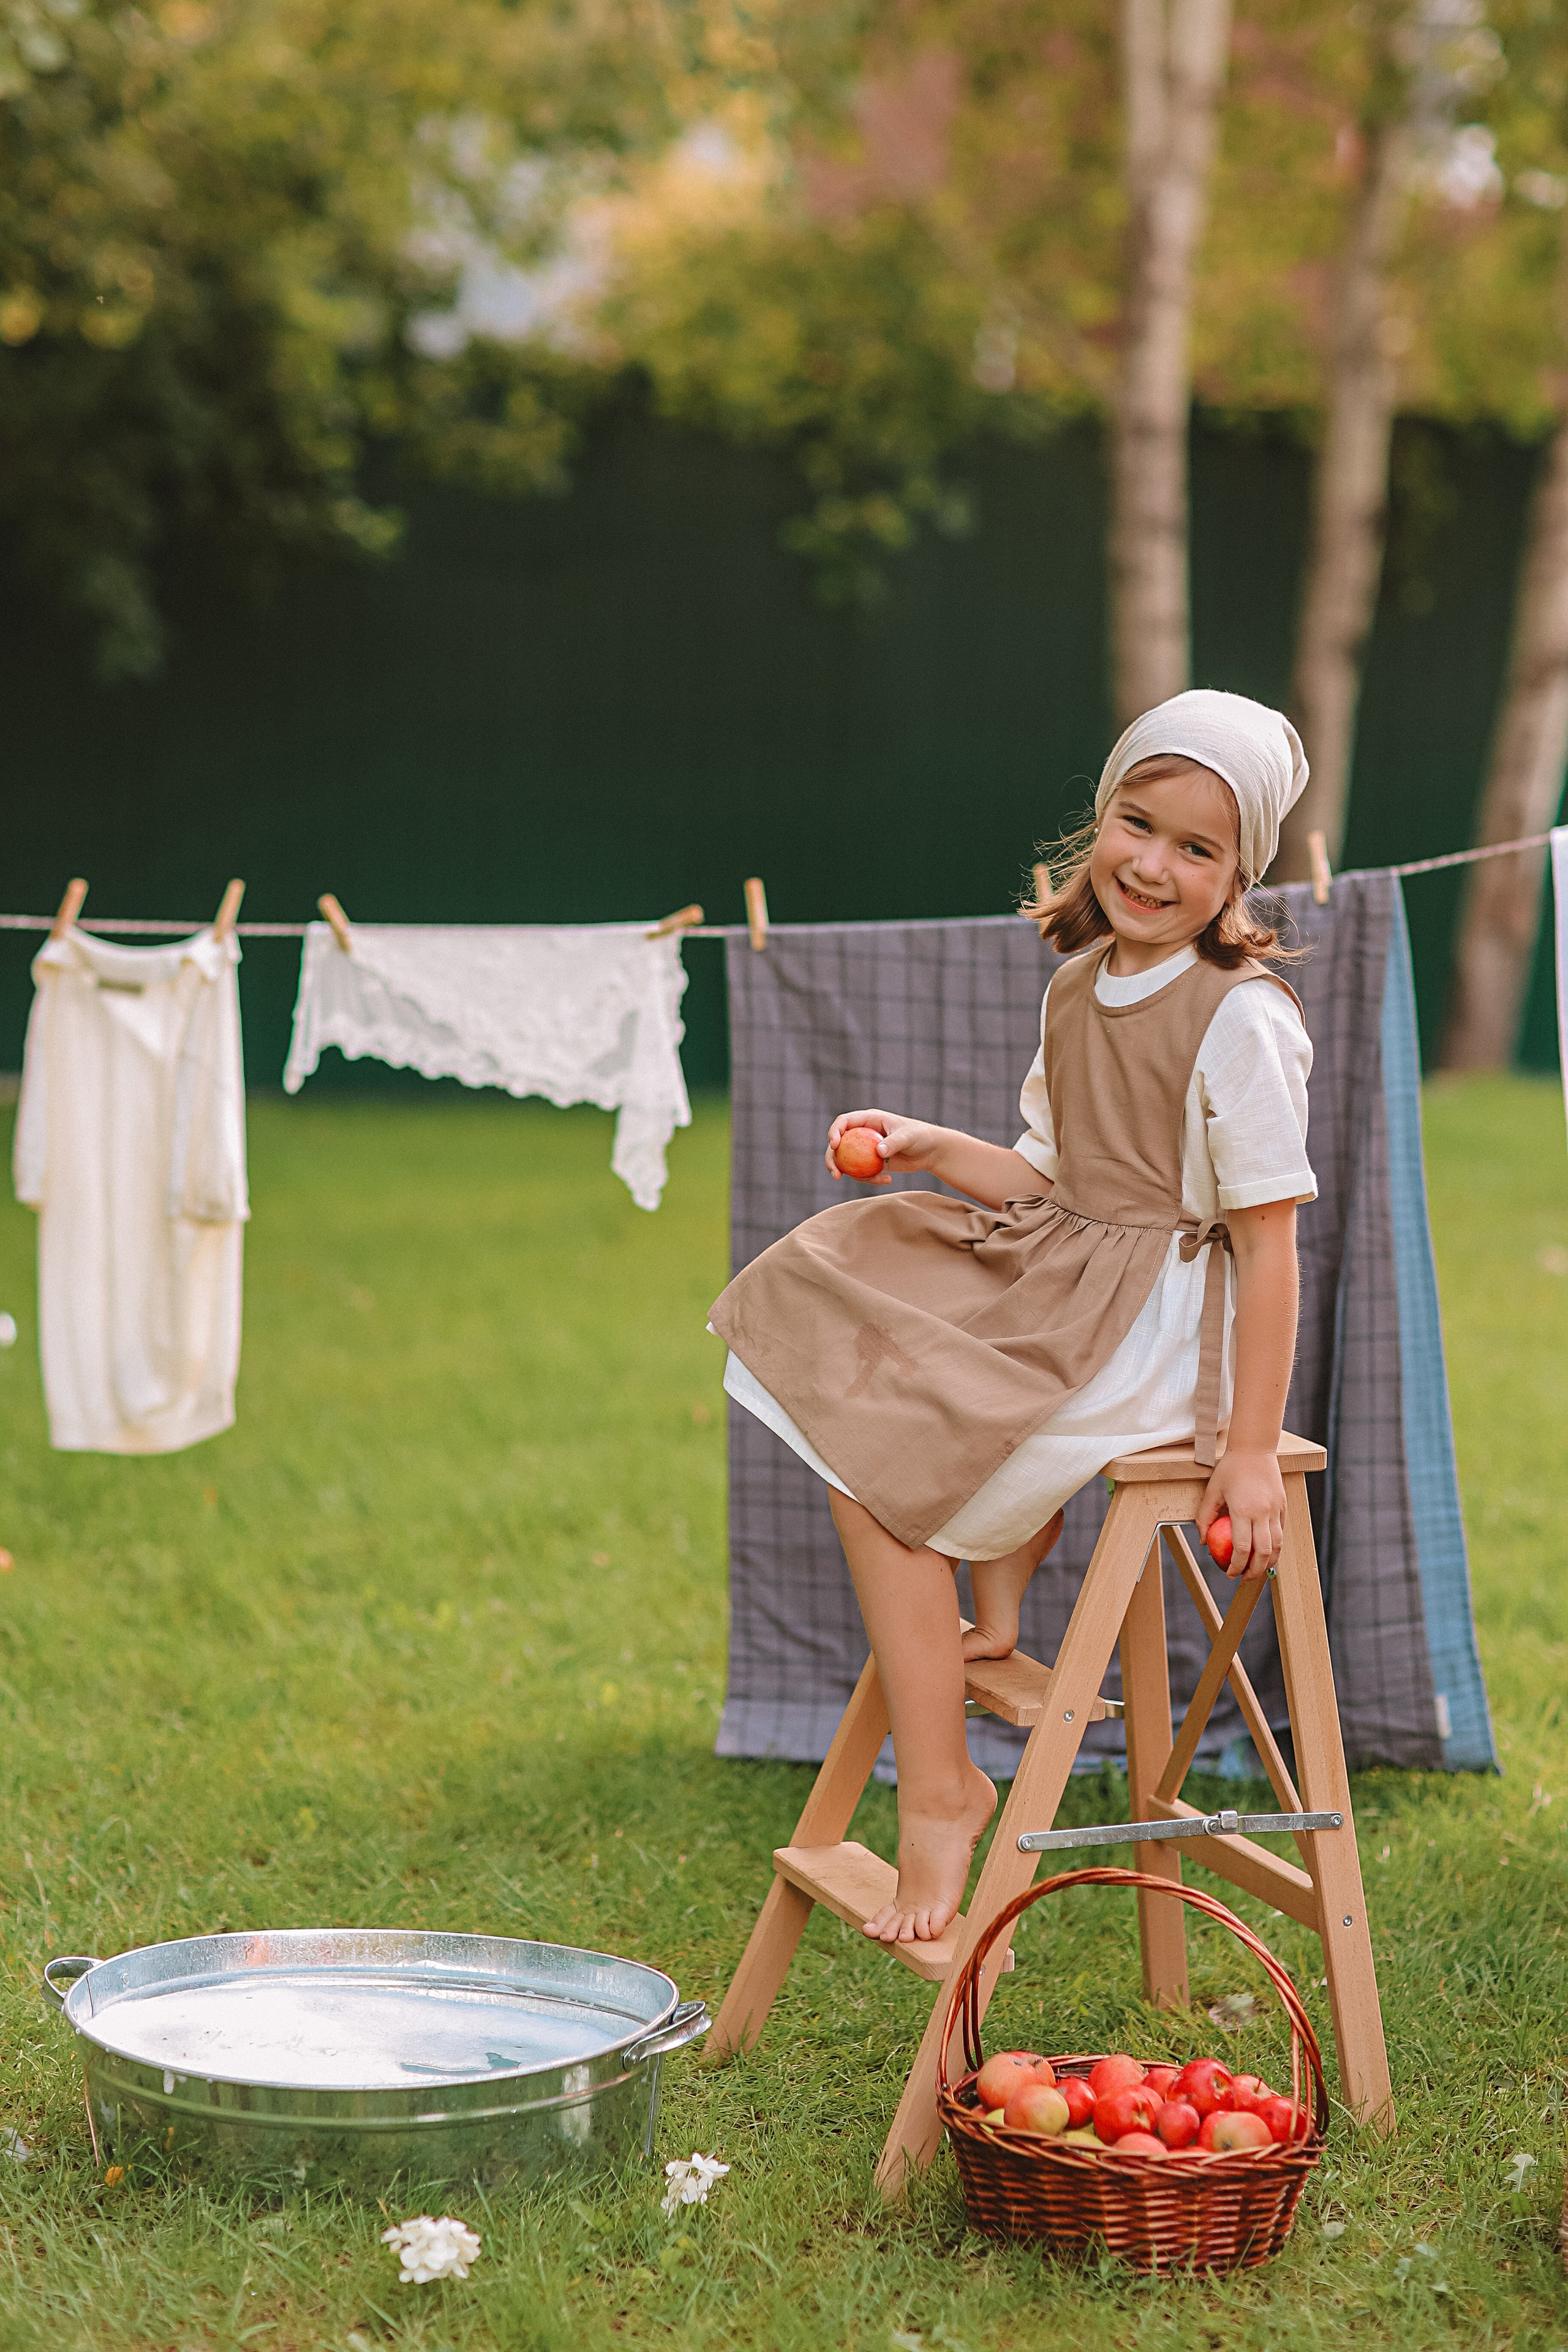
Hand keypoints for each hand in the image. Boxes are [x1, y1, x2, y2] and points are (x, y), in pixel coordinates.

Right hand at [825, 1108, 945, 1184]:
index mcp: (869, 1120)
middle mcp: (863, 1133)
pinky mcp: (872, 1163)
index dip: (835, 1132)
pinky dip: (869, 1179)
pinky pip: (862, 1172)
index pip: (844, 1122)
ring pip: (847, 1161)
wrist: (930, 1151)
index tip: (835, 1145)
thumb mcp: (908, 1137)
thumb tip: (878, 1152)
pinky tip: (887, 1180)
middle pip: (839, 1144)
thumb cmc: (920, 1136)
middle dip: (832, 1159)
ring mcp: (866, 1149)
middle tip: (835, 1174)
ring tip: (867, 1181)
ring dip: (848, 1174)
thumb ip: (893, 1142)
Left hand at [1197, 1448, 1284, 1580]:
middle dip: (1254, 1571)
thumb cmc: (1230, 1469)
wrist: (1255, 1448)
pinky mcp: (1283, 1506)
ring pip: (1277, 1545)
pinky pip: (1282, 1531)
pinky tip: (1267, 1551)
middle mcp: (1262, 1513)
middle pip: (1263, 1552)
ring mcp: (1276, 1510)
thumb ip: (1205, 1517)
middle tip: (1245, 1578)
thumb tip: (1203, 1542)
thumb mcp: (1212, 1491)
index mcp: (1243, 1510)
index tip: (1229, 1573)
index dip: (1236, 1565)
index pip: (1242, 1548)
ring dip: (1268, 1562)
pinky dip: (1276, 1545)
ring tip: (1258, 1569)